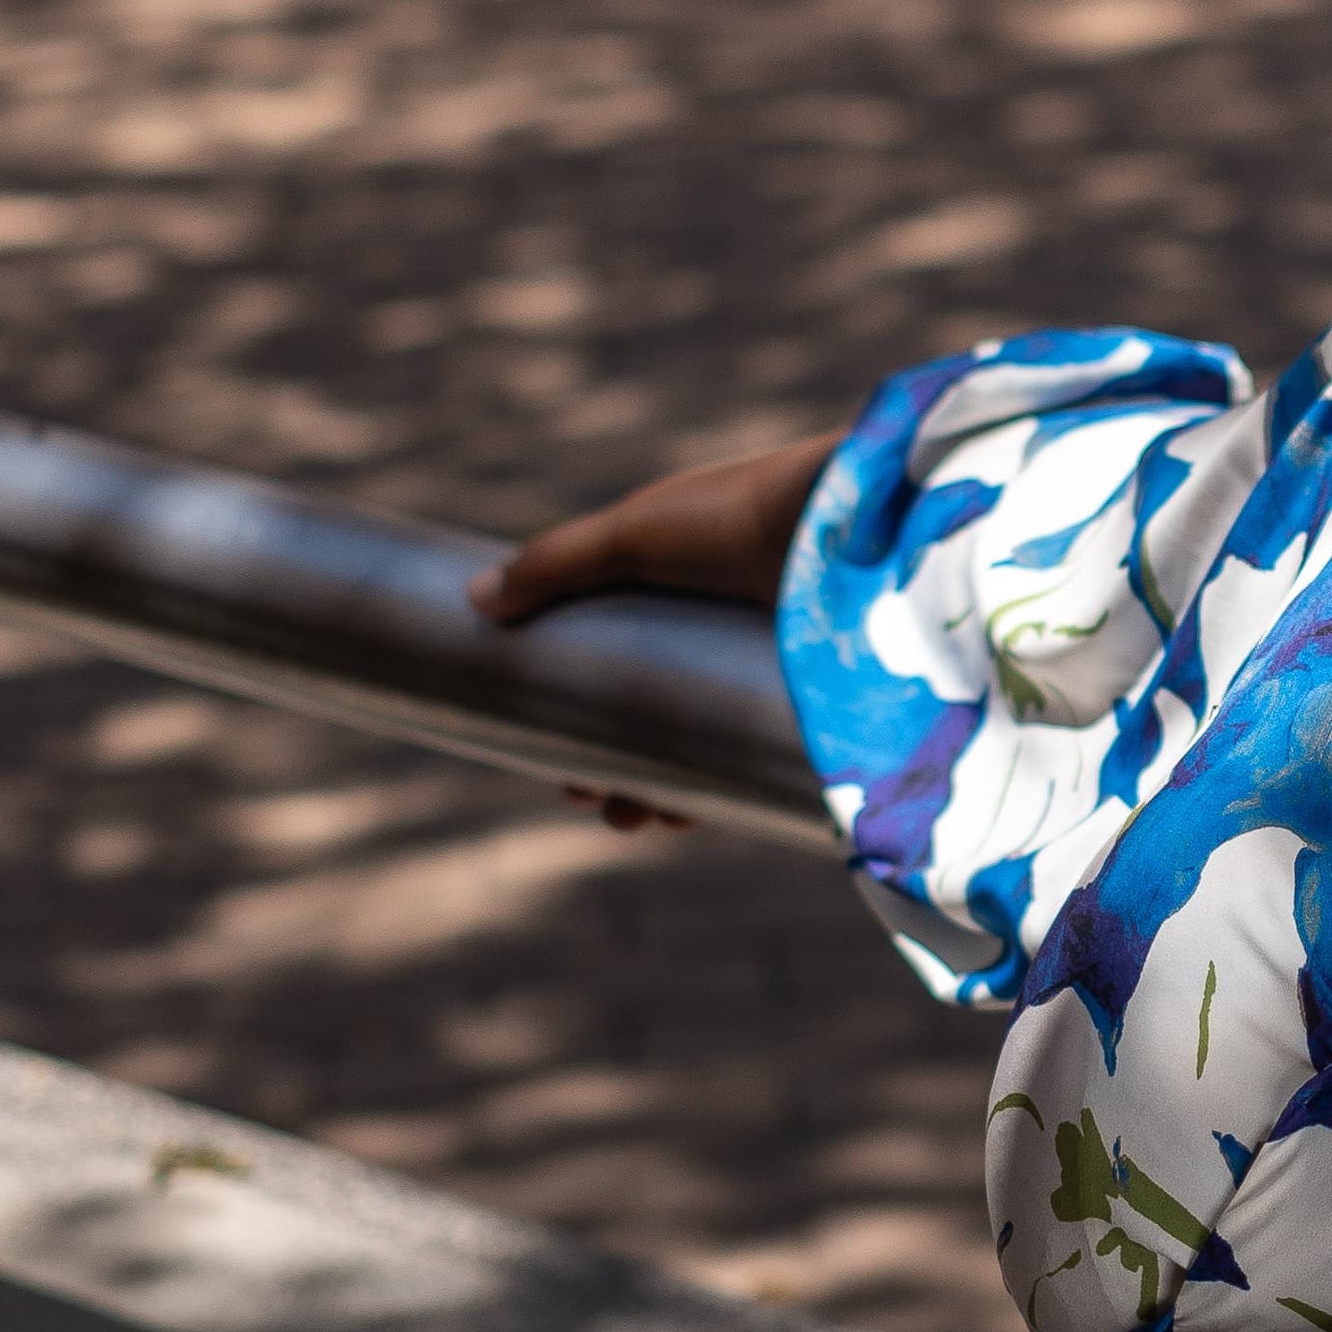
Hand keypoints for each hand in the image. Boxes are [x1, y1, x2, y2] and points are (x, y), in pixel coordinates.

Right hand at [473, 435, 836, 836]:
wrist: (855, 530)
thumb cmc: (743, 514)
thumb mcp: (636, 534)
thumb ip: (556, 564)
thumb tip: (476, 599)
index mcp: (675, 581)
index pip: (611, 651)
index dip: (574, 702)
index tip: (544, 746)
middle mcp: (717, 624)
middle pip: (650, 707)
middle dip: (612, 759)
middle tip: (581, 795)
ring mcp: (762, 665)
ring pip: (698, 741)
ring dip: (657, 786)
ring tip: (628, 817)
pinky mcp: (805, 702)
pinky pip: (751, 756)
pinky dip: (717, 788)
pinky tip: (688, 815)